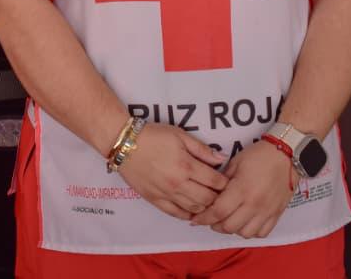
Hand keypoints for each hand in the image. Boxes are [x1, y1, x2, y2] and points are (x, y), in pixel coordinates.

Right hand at [115, 123, 229, 219]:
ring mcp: (166, 194)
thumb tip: (222, 159)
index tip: (226, 180)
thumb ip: (202, 149)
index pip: (216, 181)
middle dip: (218, 196)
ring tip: (206, 200)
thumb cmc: (153, 135)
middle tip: (219, 192)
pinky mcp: (155, 200)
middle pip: (208, 199)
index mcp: (187, 166)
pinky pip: (176, 213)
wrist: (123, 143)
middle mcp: (178, 183)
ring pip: (194, 209)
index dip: (225, 183)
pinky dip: (188, 214)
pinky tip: (192, 210)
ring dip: (204, 206)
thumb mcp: (179, 135)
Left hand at [190, 139, 294, 237]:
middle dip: (215, 225)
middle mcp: (254, 204)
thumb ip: (221, 181)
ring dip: (232, 230)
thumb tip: (210, 193)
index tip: (195, 219)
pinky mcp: (277, 214)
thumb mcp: (234, 163)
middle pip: (229, 226)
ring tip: (226, 221)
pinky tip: (244, 223)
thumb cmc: (258, 156)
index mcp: (241, 190)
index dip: (204, 218)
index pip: (218, 211)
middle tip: (209, 219)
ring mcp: (267, 211)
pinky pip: (262, 233)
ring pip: (245, 233)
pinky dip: (250, 232)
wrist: (286, 156)